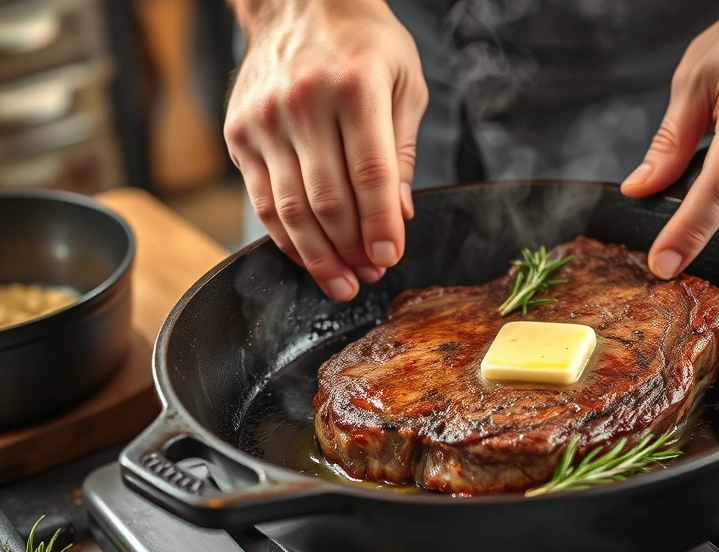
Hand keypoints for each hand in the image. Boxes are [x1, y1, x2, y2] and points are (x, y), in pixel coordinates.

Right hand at [225, 0, 426, 299]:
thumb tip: (400, 214)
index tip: (390, 258)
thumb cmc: (364, 44)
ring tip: (341, 283)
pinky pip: (262, 201)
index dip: (381, 224)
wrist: (299, 3)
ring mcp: (265, 120)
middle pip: (329, 199)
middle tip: (370, 276)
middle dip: (353, 249)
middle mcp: (305, 103)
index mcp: (356, 87)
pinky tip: (308, 256)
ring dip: (319, 256)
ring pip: (291, 209)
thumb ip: (403, 151)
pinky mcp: (239, 134)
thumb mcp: (405, 83)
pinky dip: (286, 237)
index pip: (370, 174)